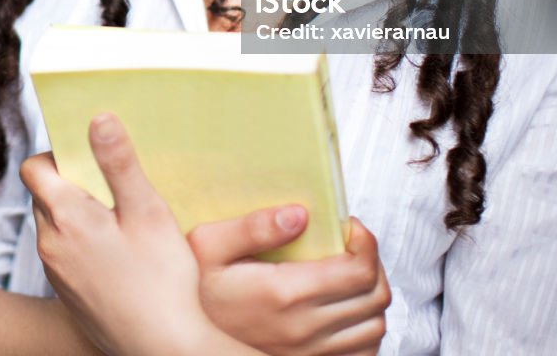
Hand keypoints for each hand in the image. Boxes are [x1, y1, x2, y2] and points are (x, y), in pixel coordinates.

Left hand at [20, 115, 227, 355]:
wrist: (163, 350)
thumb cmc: (160, 280)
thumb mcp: (146, 210)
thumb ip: (119, 162)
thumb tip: (98, 118)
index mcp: (64, 218)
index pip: (33, 167)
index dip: (58, 152)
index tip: (91, 155)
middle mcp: (50, 246)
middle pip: (44, 194)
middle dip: (72, 181)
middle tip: (114, 188)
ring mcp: (56, 274)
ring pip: (54, 224)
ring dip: (78, 213)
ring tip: (121, 222)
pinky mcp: (68, 295)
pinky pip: (65, 253)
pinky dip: (83, 242)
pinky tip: (121, 254)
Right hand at [189, 211, 389, 355]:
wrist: (181, 339)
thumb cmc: (195, 288)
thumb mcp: (208, 244)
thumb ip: (253, 226)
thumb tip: (300, 214)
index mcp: (284, 292)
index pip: (359, 271)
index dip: (367, 242)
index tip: (350, 227)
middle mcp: (304, 329)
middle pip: (374, 297)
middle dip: (373, 262)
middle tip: (352, 245)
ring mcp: (310, 355)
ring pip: (374, 326)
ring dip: (371, 295)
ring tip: (349, 273)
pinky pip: (362, 353)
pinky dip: (364, 328)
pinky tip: (345, 308)